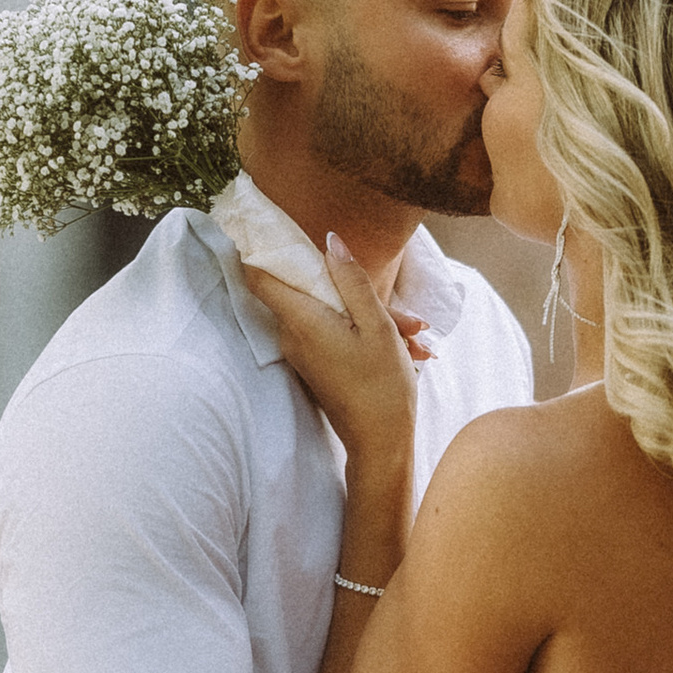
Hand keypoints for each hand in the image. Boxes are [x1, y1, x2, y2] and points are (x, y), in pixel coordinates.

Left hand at [244, 234, 425, 466]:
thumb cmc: (382, 386)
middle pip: (309, 293)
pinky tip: (405, 347)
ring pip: (329, 314)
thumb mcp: (377, 325)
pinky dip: (365, 333)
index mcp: (302, 320)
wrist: (381, 444)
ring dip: (371, 316)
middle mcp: (293, 336)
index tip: (272, 228)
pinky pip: (335, 334)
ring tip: (413, 335)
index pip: (260, 275)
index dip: (261, 248)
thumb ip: (352, 280)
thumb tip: (330, 241)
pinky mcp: (316, 364)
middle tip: (404, 315)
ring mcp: (303, 352)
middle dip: (353, 290)